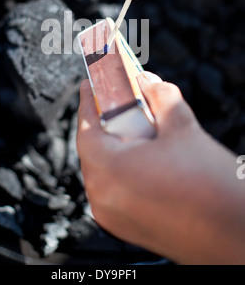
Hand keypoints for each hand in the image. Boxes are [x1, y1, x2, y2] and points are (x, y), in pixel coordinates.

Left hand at [77, 76, 244, 263]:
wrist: (234, 234)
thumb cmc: (209, 185)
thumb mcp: (183, 128)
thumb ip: (160, 97)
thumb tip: (147, 82)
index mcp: (108, 171)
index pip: (86, 128)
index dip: (87, 102)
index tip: (89, 85)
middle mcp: (102, 198)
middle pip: (94, 150)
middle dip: (105, 124)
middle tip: (117, 104)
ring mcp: (114, 217)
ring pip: (104, 171)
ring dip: (116, 147)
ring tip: (135, 130)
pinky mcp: (128, 227)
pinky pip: (115, 189)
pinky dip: (123, 169)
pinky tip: (144, 158)